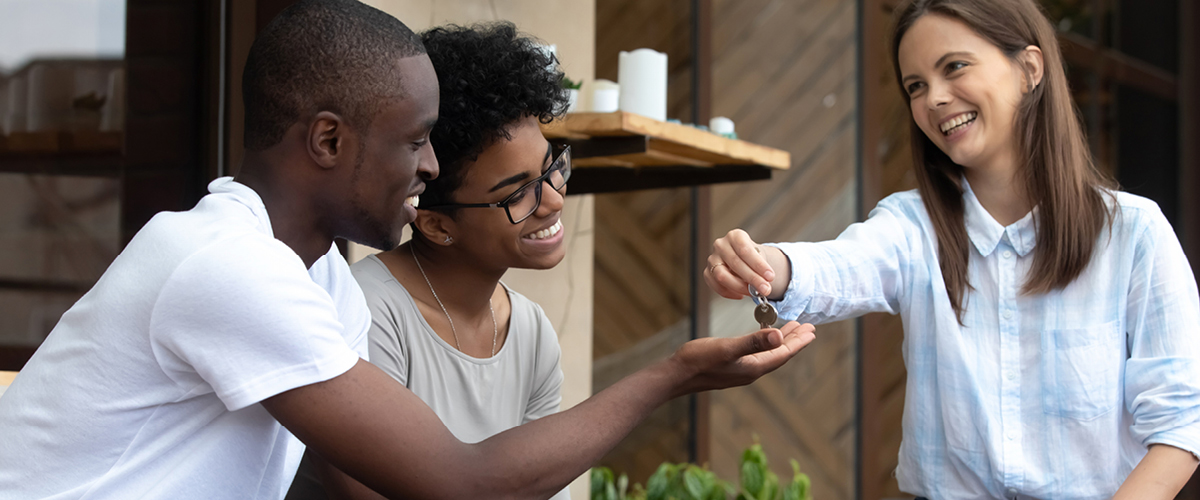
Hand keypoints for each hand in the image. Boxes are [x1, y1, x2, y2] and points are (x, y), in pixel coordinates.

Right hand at [668, 321, 814, 396]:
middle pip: (779, 354)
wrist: (677, 375)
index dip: (798, 342)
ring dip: (781, 341)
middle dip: (794, 341)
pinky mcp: (732, 366)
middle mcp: (751, 371)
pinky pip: (757, 354)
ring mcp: (741, 370)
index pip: (783, 354)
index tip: (812, 330)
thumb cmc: (699, 360)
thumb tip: (779, 336)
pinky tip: (762, 337)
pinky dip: (766, 343)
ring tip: (791, 329)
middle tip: (808, 328)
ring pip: (769, 354)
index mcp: (754, 367)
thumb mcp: (727, 348)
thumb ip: (753, 342)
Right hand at [705, 229, 786, 299]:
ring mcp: (712, 259)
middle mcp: (721, 245)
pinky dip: (730, 293)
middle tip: (765, 288)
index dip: (758, 264)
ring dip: (740, 287)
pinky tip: (741, 294)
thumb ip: (760, 269)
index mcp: (735, 236)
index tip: (770, 276)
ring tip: (753, 293)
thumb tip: (762, 285)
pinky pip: (716, 285)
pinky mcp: (707, 273)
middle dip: (753, 278)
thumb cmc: (751, 257)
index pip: (745, 250)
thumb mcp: (759, 256)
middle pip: (735, 263)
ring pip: (722, 275)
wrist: (744, 259)